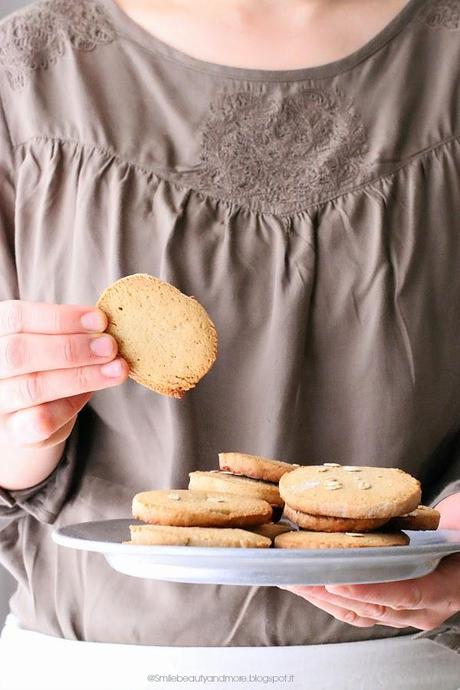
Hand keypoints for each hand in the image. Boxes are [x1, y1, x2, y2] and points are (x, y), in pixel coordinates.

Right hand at [0, 300, 128, 449]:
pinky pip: (40, 421)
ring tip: (117, 369)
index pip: (17, 317)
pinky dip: (70, 406)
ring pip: (34, 387)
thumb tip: (105, 330)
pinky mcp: (11, 431)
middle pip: (20, 353)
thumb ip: (70, 333)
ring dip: (82, 376)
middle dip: (72, 348)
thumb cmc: (45, 364)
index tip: (100, 320)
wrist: (30, 411)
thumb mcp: (52, 340)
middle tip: (110, 346)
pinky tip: (92, 393)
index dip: (61, 317)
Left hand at [279, 494, 459, 630]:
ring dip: (321, 595)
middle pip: (373, 607)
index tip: (338, 581)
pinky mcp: (388, 599)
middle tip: (299, 577)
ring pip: (358, 610)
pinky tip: (306, 581)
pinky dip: (328, 594)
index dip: (370, 591)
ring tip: (292, 579)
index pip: (406, 594)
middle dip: (331, 593)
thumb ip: (443, 528)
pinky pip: (355, 606)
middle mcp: (423, 606)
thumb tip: (418, 516)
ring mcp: (404, 607)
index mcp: (444, 589)